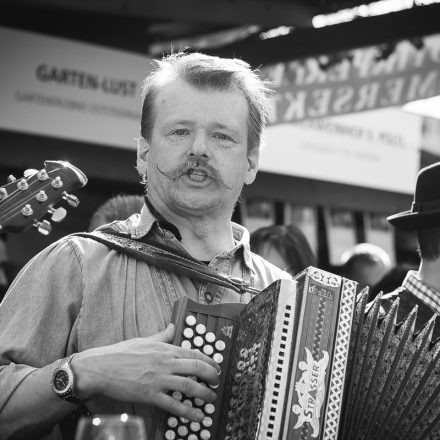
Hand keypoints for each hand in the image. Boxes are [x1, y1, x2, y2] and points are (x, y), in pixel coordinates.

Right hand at [72, 324, 219, 421]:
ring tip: (212, 398)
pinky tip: (198, 416)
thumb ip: (162, 335)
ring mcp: (159, 379)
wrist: (102, 367)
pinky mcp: (150, 394)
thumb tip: (172, 326)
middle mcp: (166, 362)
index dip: (209, 360)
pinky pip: (173, 404)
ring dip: (204, 393)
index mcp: (165, 349)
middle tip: (217, 382)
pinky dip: (188, 411)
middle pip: (196, 367)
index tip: (216, 366)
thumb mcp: (144, 339)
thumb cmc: (121, 353)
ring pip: (189, 385)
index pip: (194, 353)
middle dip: (211, 375)